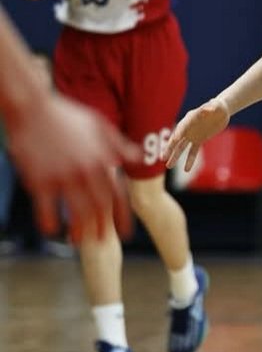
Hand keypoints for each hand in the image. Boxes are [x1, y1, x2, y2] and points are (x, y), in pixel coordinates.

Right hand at [7, 92, 137, 241]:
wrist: (33, 108)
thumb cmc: (67, 115)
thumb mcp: (100, 126)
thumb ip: (119, 145)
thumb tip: (137, 157)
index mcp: (101, 159)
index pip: (117, 193)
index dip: (123, 215)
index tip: (126, 232)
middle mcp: (85, 171)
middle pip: (99, 207)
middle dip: (104, 227)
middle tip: (106, 242)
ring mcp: (62, 176)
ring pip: (76, 211)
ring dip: (80, 230)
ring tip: (80, 242)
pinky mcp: (39, 180)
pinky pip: (47, 208)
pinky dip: (50, 221)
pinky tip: (51, 230)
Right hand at [164, 98, 230, 172]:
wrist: (221, 111)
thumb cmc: (218, 106)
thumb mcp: (217, 105)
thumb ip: (212, 106)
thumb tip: (209, 108)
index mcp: (191, 117)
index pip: (183, 126)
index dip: (179, 132)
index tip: (175, 139)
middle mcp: (188, 127)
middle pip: (177, 138)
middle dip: (170, 148)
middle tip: (163, 157)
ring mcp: (192, 134)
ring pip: (181, 147)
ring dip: (175, 156)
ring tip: (168, 166)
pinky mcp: (199, 140)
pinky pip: (193, 151)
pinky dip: (190, 160)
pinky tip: (186, 170)